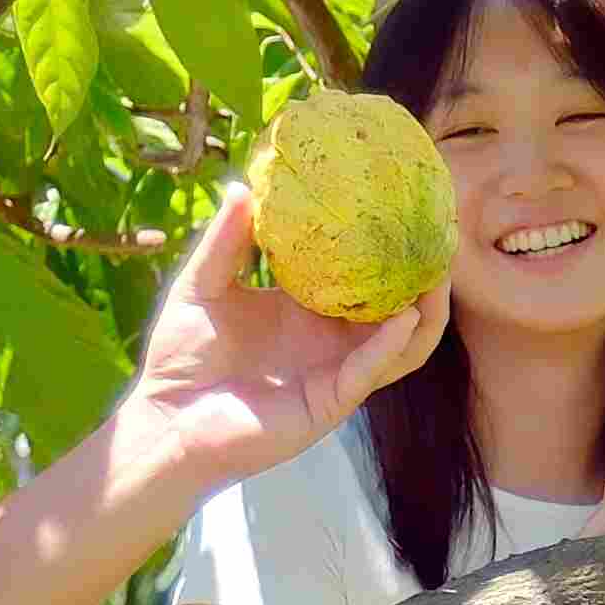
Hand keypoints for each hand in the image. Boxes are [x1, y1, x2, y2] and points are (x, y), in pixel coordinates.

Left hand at [114, 181, 447, 489]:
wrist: (165, 419)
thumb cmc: (180, 357)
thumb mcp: (203, 285)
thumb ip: (225, 240)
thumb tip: (241, 186)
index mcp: (306, 308)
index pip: (358, 271)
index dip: (385, 243)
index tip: (406, 202)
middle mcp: (329, 338)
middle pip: (394, 304)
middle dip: (423, 274)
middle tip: (440, 233)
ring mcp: (334, 371)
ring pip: (400, 344)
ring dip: (425, 311)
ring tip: (439, 274)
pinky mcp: (328, 403)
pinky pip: (369, 372)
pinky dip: (390, 345)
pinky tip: (406, 317)